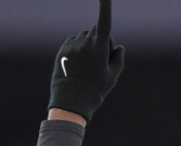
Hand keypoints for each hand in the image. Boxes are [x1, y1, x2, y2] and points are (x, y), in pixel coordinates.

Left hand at [48, 0, 124, 122]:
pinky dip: (77, 51)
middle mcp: (85, 41)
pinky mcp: (63, 49)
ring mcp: (72, 44)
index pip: (105, 20)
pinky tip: (77, 67)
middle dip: (101, 42)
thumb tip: (118, 46)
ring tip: (86, 68)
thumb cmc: (96, 89)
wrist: (71, 101)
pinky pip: (73, 43)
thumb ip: (118, 58)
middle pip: (98, 33)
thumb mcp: (113, 76)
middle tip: (100, 65)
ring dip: (88, 47)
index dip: (105, 4)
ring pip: (85, 38)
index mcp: (100, 46)